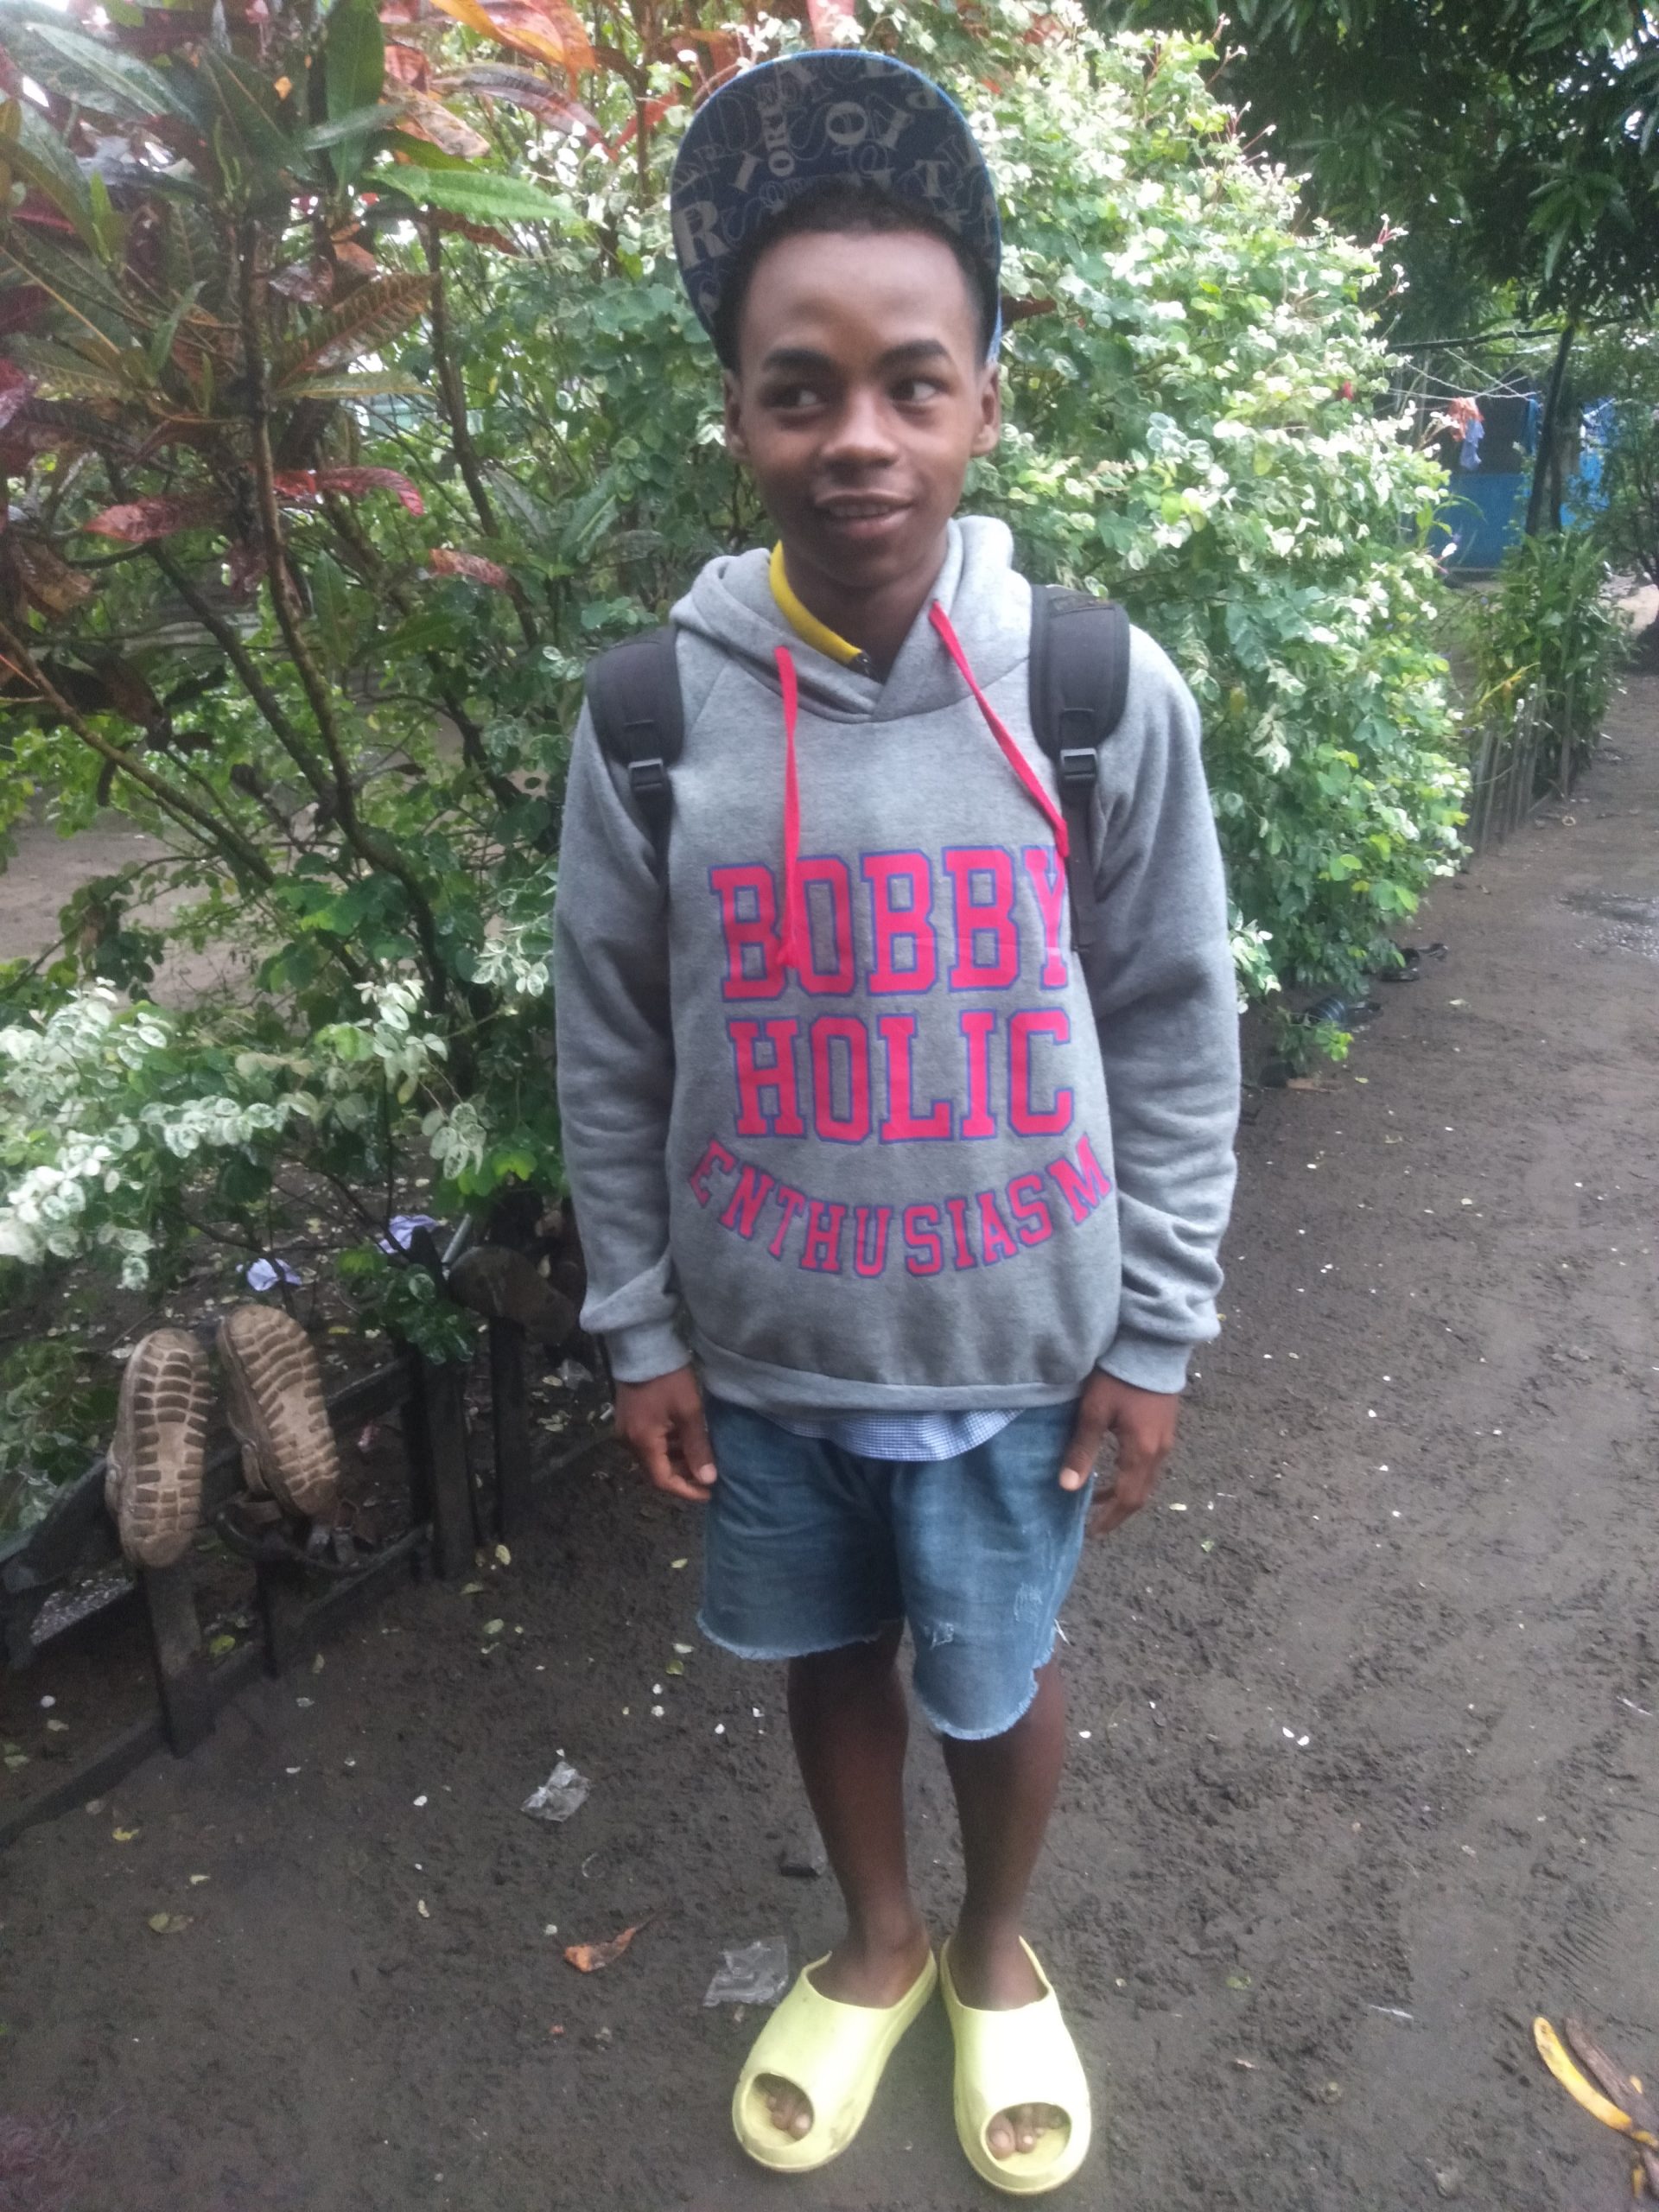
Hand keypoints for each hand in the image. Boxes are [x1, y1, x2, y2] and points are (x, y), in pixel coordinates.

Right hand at [614, 1365, 716, 1503]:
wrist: (644, 1346)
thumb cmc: (669, 1379)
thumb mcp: (689, 1413)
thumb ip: (698, 1448)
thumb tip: (708, 1479)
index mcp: (643, 1443)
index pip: (662, 1480)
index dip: (686, 1490)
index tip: (708, 1493)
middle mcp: (629, 1442)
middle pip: (655, 1471)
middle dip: (682, 1476)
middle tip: (708, 1475)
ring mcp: (626, 1430)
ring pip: (653, 1457)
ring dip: (676, 1461)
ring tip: (702, 1458)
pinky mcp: (629, 1420)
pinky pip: (649, 1443)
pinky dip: (668, 1447)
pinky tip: (686, 1441)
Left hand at [1059, 1371, 1179, 1536]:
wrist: (1152, 1347)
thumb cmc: (1119, 1378)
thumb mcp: (1094, 1413)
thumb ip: (1082, 1450)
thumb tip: (1067, 1488)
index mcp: (1142, 1452)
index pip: (1128, 1498)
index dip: (1110, 1518)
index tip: (1093, 1531)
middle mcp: (1159, 1451)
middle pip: (1141, 1493)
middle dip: (1118, 1510)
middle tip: (1096, 1521)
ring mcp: (1166, 1439)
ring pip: (1147, 1479)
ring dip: (1125, 1492)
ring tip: (1099, 1497)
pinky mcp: (1165, 1427)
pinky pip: (1150, 1464)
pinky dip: (1132, 1475)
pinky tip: (1116, 1468)